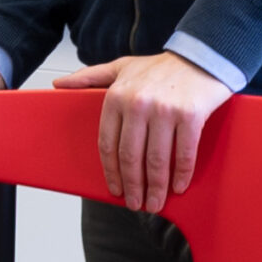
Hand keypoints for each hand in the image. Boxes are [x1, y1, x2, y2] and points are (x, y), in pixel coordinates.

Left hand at [55, 52, 231, 213]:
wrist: (202, 56)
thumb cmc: (160, 67)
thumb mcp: (120, 66)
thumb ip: (89, 77)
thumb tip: (58, 84)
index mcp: (117, 97)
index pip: (108, 143)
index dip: (110, 171)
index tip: (115, 189)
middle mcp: (138, 104)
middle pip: (130, 156)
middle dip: (132, 185)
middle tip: (134, 204)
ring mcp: (165, 110)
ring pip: (156, 159)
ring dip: (155, 187)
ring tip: (154, 203)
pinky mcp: (191, 115)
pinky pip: (184, 153)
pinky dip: (181, 174)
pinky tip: (178, 187)